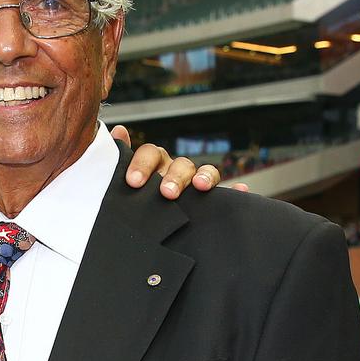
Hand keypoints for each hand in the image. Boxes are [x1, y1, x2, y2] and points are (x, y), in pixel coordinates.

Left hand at [110, 125, 249, 197]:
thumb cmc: (137, 198)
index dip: (143, 165)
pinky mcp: (213, 201)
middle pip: (180, 164)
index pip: (151, 154)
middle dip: (174, 177)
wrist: (148, 229)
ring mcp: (196, 184)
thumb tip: (118, 131)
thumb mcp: (124, 181)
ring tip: (202, 187)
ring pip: (205, 172)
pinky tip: (241, 191)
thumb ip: (121, 159)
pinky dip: (236, 191)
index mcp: (155, 164)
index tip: (133, 182)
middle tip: (167, 193)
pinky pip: (228, 194)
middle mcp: (177, 170)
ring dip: (205, 176)